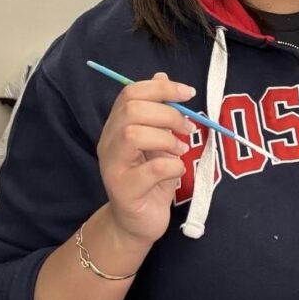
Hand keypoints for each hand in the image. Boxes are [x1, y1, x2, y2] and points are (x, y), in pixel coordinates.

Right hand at [97, 72, 196, 246]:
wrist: (137, 223)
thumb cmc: (150, 180)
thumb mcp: (158, 141)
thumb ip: (158, 112)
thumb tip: (162, 76)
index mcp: (117, 126)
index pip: (130, 93)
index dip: (162, 88)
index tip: (189, 94)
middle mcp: (109, 143)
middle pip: (131, 110)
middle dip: (168, 114)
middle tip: (188, 129)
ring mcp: (113, 167)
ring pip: (134, 134)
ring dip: (167, 139)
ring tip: (180, 151)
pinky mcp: (124, 191)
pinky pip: (153, 169)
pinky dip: (173, 166)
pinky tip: (177, 171)